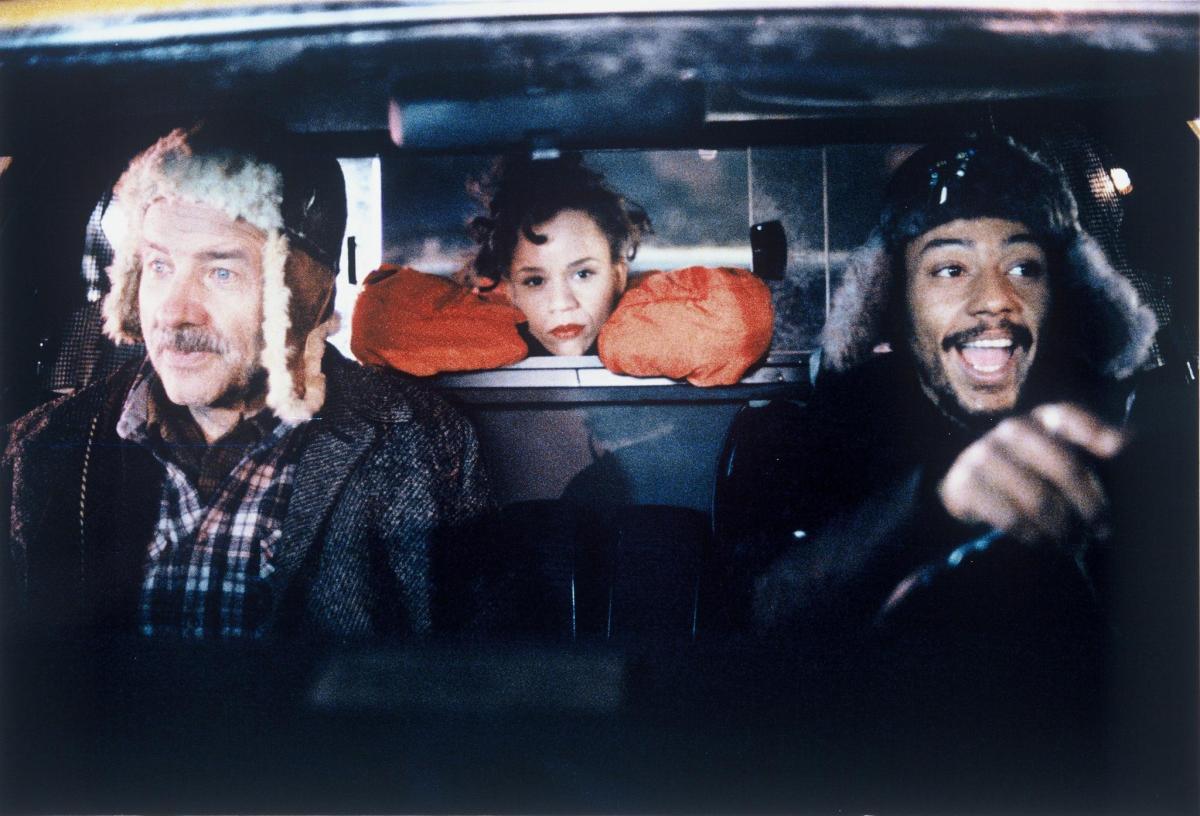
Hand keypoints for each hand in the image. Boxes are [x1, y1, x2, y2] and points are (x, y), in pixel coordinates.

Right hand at [938, 403, 1125, 543]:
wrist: (972, 489)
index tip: (1117, 450)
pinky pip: (1009, 516)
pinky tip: (1042, 542)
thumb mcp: (1063, 456)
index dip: (1095, 432)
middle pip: (1064, 466)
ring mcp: (984, 453)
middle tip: (1102, 531)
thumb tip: (1127, 443)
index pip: (1069, 417)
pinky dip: (1032, 535)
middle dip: (1090, 505)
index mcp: (1042, 419)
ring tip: (1072, 544)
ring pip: (1038, 499)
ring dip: (1062, 529)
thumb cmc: (1031, 472)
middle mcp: (1012, 429)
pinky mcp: (965, 482)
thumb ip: (1096, 448)